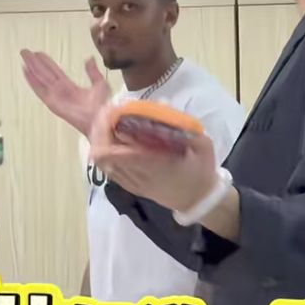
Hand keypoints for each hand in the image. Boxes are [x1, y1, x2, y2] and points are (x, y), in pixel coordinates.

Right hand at [21, 49, 109, 135]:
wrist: (99, 118)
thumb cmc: (101, 105)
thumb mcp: (100, 84)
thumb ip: (93, 72)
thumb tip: (89, 59)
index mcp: (71, 88)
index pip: (55, 72)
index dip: (47, 63)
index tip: (39, 54)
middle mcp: (60, 91)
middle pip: (44, 74)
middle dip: (35, 63)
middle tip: (26, 52)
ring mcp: (55, 96)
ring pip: (40, 78)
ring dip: (32, 67)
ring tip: (24, 56)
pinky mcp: (51, 102)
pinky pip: (39, 89)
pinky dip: (32, 80)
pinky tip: (25, 70)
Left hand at [89, 103, 217, 212]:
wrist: (199, 200)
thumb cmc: (202, 170)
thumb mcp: (203, 145)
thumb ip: (183, 125)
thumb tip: (162, 103)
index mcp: (157, 165)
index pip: (120, 152)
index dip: (108, 131)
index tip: (113, 110)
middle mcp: (139, 175)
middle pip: (104, 155)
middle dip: (101, 131)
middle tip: (110, 113)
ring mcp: (133, 183)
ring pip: (103, 162)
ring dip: (102, 140)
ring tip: (112, 123)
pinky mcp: (131, 187)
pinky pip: (109, 170)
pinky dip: (107, 152)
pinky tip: (116, 140)